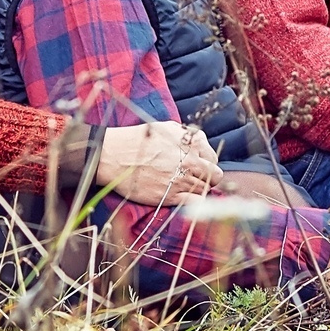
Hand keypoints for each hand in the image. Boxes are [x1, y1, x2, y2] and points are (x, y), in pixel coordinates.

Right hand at [92, 122, 223, 205]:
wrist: (114, 156)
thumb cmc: (137, 140)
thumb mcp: (165, 128)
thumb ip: (186, 136)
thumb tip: (198, 144)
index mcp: (190, 143)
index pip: (213, 158)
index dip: (207, 162)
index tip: (199, 165)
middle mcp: (190, 161)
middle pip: (214, 175)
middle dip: (208, 177)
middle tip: (195, 178)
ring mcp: (182, 179)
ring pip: (205, 190)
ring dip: (198, 189)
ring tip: (184, 187)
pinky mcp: (171, 196)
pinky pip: (196, 202)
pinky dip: (194, 202)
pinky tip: (184, 198)